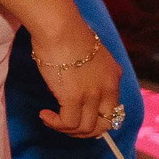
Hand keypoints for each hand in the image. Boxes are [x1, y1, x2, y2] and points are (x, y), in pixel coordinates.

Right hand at [32, 21, 126, 139]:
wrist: (59, 27)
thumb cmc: (65, 32)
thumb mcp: (87, 52)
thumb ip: (87, 69)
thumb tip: (73, 81)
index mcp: (113, 77)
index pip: (113, 110)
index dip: (96, 119)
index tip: (78, 116)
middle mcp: (107, 89)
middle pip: (104, 125)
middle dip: (85, 131)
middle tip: (65, 124)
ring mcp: (92, 95)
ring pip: (86, 129)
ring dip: (67, 130)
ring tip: (51, 119)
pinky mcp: (74, 98)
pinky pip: (68, 123)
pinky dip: (56, 124)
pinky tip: (45, 115)